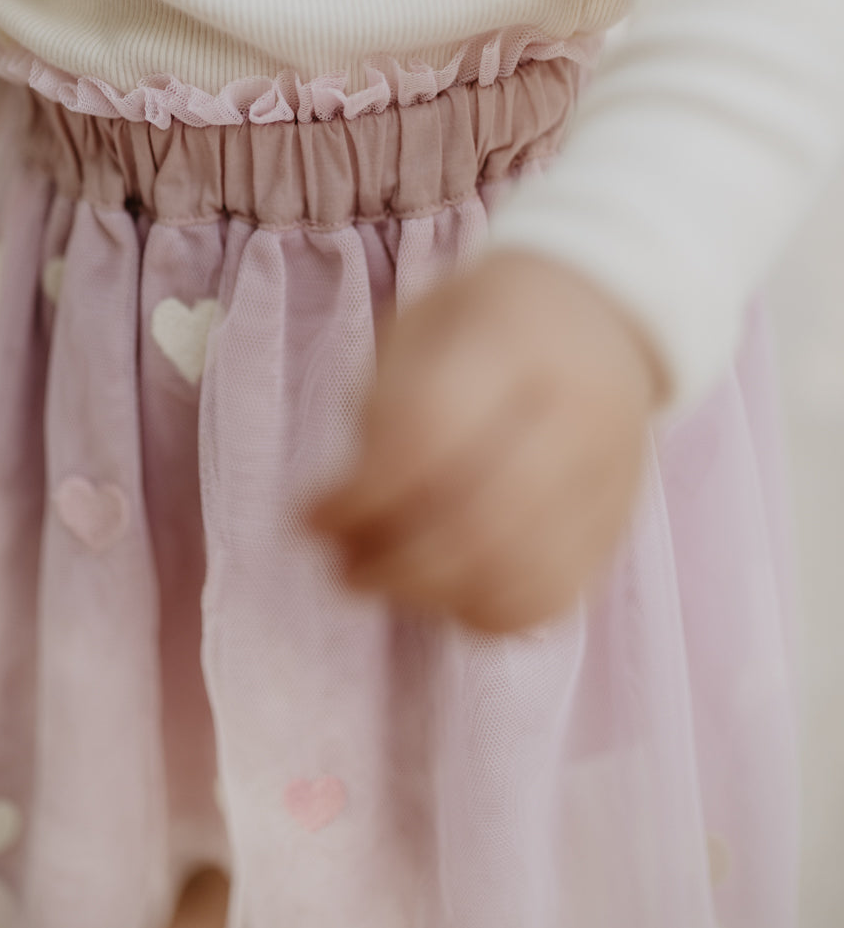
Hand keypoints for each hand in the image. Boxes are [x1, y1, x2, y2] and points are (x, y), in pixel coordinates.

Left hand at [306, 250, 666, 634]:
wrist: (597, 315)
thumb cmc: (485, 322)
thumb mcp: (425, 324)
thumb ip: (388, 404)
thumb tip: (352, 505)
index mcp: (516, 338)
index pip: (431, 435)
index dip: (361, 494)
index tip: (311, 516)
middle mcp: (576, 411)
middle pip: (476, 520)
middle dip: (388, 560)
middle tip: (340, 562)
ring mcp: (607, 476)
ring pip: (515, 573)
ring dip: (427, 595)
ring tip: (378, 579)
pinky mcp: (616, 525)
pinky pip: (551, 598)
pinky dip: (483, 612)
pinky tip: (443, 590)